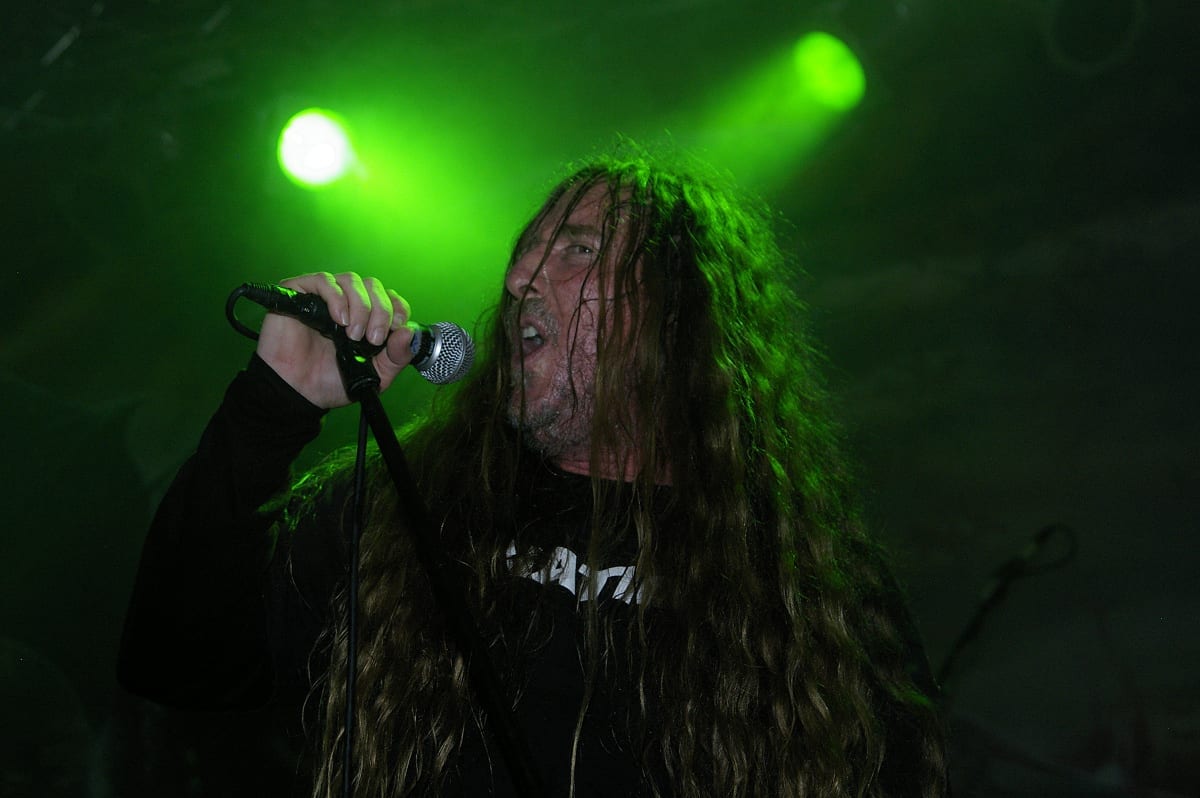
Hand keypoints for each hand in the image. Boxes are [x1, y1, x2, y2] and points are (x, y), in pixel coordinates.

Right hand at [255, 272, 415, 408]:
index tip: (398, 325)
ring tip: (353, 333)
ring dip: (360, 305)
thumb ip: (396, 356)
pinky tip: (339, 319)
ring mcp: (324, 296)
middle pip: (373, 285)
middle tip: (373, 338)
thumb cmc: (333, 382)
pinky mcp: (300, 293)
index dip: (398, 307)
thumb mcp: (376, 375)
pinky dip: (336, 297)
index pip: (389, 297)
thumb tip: (409, 332)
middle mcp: (347, 302)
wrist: (298, 392)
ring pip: (351, 280)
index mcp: (367, 317)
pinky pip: (322, 280)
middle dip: (380, 310)